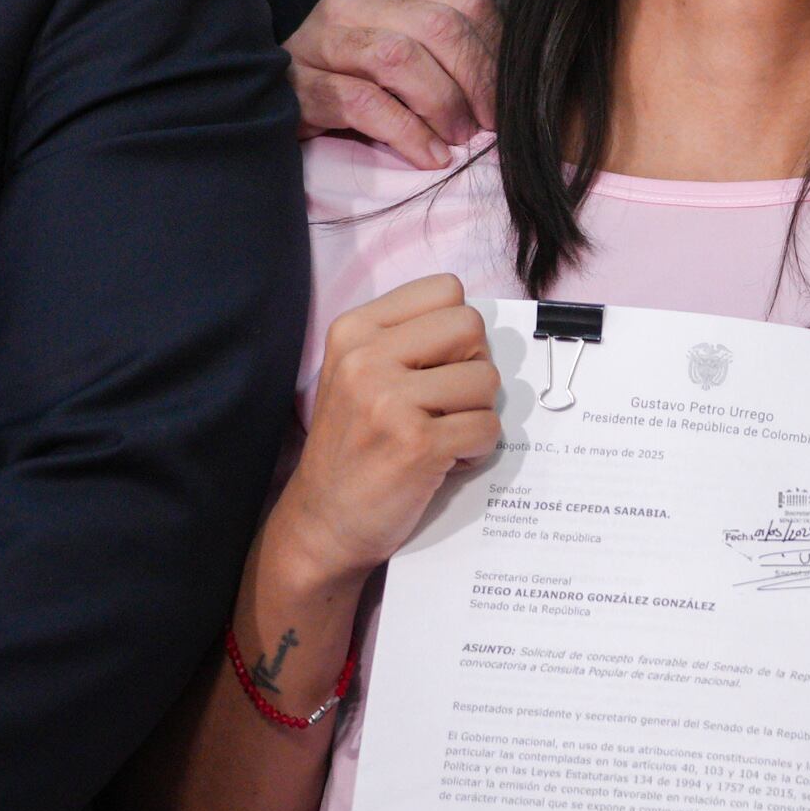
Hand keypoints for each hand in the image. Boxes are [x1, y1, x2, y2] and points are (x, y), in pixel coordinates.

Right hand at [264, 274, 505, 585]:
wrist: (322, 521)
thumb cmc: (355, 443)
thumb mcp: (360, 372)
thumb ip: (409, 339)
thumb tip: (481, 330)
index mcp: (354, 330)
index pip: (446, 289)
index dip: (455, 330)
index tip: (434, 366)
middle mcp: (366, 358)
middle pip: (472, 326)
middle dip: (472, 365)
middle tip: (445, 402)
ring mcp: (389, 401)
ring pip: (487, 378)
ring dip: (476, 412)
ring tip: (440, 434)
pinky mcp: (417, 444)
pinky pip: (487, 427)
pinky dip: (478, 449)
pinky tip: (445, 460)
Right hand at [290, 0, 497, 163]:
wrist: (272, 113)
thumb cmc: (359, 92)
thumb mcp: (412, 64)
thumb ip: (456, 56)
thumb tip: (519, 83)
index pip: (467, 4)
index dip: (497, 57)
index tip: (507, 103)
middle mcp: (352, 3)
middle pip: (438, 27)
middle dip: (474, 82)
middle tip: (484, 128)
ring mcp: (319, 39)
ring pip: (398, 56)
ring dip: (440, 105)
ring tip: (455, 142)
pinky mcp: (298, 83)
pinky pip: (363, 102)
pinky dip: (406, 133)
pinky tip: (427, 157)